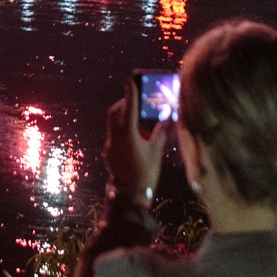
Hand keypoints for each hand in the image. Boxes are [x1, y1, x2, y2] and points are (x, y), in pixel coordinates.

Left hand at [105, 80, 170, 209]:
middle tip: (137, 99)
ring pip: (112, 122)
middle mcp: (115, 137)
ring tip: (138, 117)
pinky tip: (134, 134)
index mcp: (128, 135)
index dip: (130, 92)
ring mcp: (110, 144)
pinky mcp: (109, 151)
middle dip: (125, 103)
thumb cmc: (145, 174)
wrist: (129, 196)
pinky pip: (113, 132)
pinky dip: (122, 127)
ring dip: (123, 115)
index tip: (131, 79)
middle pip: (116, 112)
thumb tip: (167, 118)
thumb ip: (160, 132)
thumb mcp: (156, 152)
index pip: (129, 108)